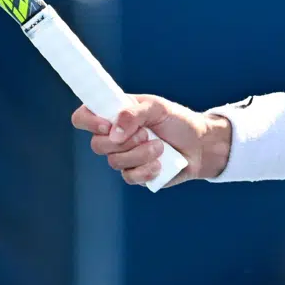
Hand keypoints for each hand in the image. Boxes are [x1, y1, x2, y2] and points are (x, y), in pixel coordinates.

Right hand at [71, 96, 232, 187]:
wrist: (200, 145)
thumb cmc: (178, 121)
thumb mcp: (158, 108)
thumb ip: (134, 112)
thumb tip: (114, 130)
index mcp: (115, 114)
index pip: (84, 116)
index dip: (88, 121)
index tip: (107, 124)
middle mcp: (115, 136)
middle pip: (97, 144)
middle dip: (124, 141)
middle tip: (146, 133)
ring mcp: (124, 157)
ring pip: (114, 162)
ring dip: (140, 153)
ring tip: (160, 146)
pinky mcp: (135, 175)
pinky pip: (129, 177)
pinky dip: (147, 169)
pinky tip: (160, 163)